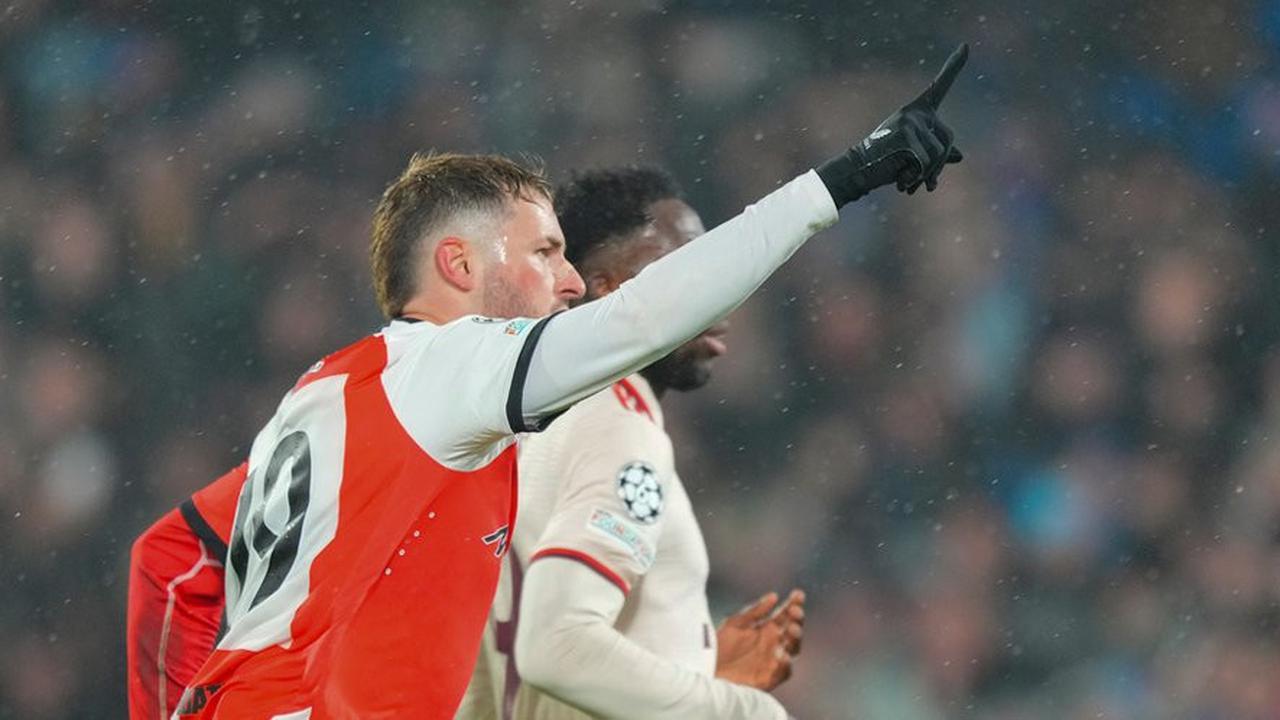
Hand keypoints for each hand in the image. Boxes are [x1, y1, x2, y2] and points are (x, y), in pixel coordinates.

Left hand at [715, 589, 805, 690]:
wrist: (707, 672)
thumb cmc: (720, 647)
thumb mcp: (735, 624)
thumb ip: (755, 612)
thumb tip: (774, 596)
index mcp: (767, 629)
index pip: (785, 614)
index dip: (794, 603)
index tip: (798, 594)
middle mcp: (774, 643)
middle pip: (793, 630)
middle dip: (797, 619)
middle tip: (794, 610)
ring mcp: (774, 660)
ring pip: (793, 649)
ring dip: (795, 638)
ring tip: (791, 628)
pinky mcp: (770, 677)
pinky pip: (784, 671)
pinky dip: (786, 663)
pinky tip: (782, 654)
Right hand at [817, 43, 968, 204]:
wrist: (857, 171)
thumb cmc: (885, 163)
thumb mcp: (915, 156)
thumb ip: (937, 153)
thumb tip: (961, 156)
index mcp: (917, 110)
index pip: (940, 85)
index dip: (954, 65)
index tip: (966, 45)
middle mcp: (914, 112)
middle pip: (947, 138)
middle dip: (940, 165)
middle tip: (931, 185)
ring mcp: (909, 122)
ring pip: (938, 154)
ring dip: (927, 175)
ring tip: (909, 181)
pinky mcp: (905, 136)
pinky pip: (925, 163)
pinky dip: (916, 178)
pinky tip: (901, 181)